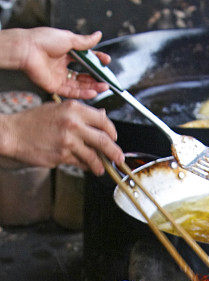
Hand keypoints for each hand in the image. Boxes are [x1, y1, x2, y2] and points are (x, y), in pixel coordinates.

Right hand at [0, 101, 123, 174]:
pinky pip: (81, 163)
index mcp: (73, 108)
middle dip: (115, 152)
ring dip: (101, 165)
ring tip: (102, 168)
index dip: (112, 132)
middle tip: (119, 159)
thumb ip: (80, 114)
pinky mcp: (62, 155)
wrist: (13, 134)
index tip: (115, 138)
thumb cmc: (33, 122)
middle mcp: (72, 123)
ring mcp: (68, 140)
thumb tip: (102, 116)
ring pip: (94, 156)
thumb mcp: (57, 109)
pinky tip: (87, 167)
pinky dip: (86, 166)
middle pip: (103, 140)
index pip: (102, 121)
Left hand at [4, 28, 110, 98]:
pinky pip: (71, 92)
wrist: (27, 49)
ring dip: (92, 87)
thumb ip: (84, 42)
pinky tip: (92, 92)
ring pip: (79, 85)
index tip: (106, 62)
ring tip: (103, 87)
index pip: (85, 59)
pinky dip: (83, 93)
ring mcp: (59, 77)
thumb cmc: (43, 40)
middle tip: (107, 80)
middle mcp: (62, 66)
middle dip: (96, 78)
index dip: (96, 61)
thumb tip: (98, 36)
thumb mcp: (68, 39)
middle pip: (83, 75)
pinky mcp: (55, 87)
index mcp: (65, 53)